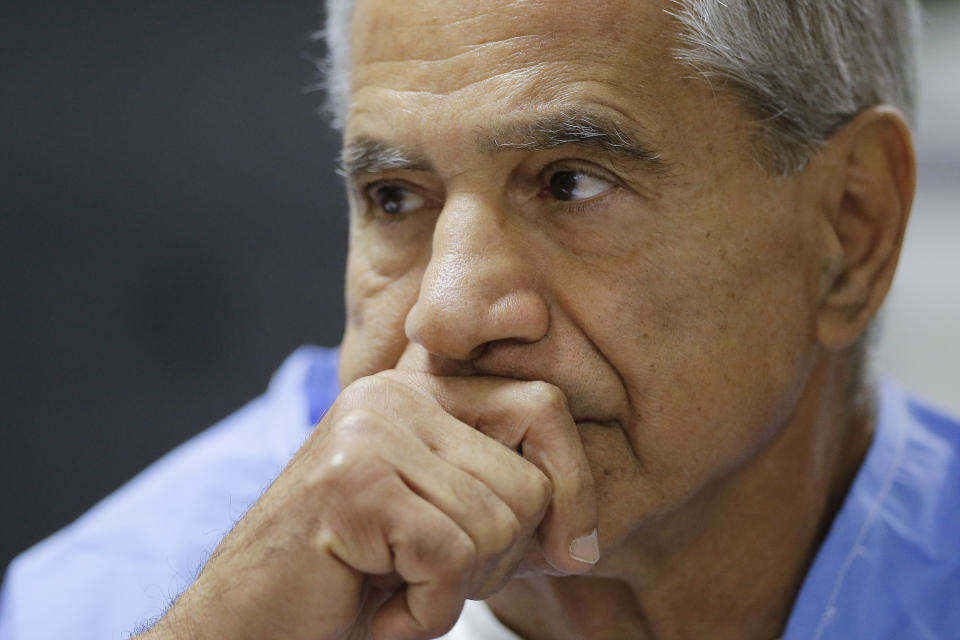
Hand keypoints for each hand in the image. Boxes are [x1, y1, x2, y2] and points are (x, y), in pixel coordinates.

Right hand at [139, 371, 597, 639]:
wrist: (246, 625)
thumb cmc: (349, 582)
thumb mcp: (436, 525)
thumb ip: (499, 500)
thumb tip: (584, 537)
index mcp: (417, 393)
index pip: (543, 406)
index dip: (574, 485)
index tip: (572, 549)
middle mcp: (393, 397)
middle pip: (528, 483)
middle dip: (497, 559)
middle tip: (426, 578)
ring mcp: (368, 435)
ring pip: (497, 525)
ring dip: (455, 590)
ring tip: (393, 587)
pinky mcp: (353, 486)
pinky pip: (451, 559)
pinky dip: (425, 612)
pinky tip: (376, 607)